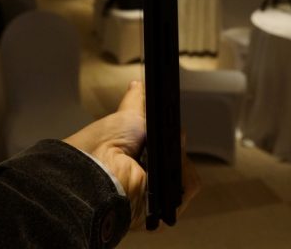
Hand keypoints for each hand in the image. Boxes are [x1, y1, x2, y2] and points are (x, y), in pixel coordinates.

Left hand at [64, 81, 199, 228]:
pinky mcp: (165, 206)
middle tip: (161, 138)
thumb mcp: (127, 114)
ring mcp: (155, 193)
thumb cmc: (107, 141)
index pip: (164, 145)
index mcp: (136, 157)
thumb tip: (138, 84)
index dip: (168, 135)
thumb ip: (136, 101)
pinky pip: (188, 186)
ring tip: (157, 155)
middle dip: (174, 144)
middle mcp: (145, 176)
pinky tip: (164, 168)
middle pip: (177, 157)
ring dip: (178, 158)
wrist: (101, 169)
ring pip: (185, 171)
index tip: (168, 126)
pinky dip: (181, 174)